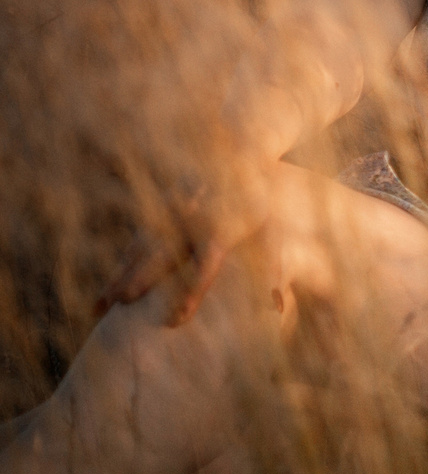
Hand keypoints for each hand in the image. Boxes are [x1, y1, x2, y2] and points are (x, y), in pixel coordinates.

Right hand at [95, 177, 266, 327]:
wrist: (239, 153)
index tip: (175, 319)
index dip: (190, 293)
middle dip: (139, 280)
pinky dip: (122, 263)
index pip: (205, 267)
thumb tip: (279, 308)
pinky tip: (109, 286)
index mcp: (222, 231)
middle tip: (119, 305)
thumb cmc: (256, 203)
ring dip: (120, 276)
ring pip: (141, 249)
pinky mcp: (160, 209)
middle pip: (162, 255)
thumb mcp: (272, 229)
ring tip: (101, 306)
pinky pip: (138, 239)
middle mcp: (192, 223)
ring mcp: (171, 214)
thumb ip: (274, 267)